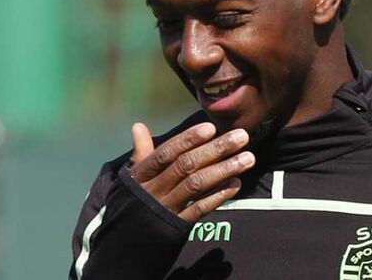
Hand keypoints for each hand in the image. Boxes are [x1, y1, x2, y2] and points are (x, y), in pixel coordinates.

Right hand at [128, 122, 254, 222]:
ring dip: (224, 170)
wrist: (122, 246)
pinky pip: (200, 210)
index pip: (167, 152)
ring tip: (248, 158)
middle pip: (186, 165)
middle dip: (216, 149)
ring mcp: (165, 208)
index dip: (188, 139)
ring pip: (196, 185)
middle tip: (242, 136)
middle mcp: (153, 190)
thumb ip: (141, 152)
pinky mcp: (176, 226)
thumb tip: (138, 125)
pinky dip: (218, 196)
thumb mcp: (131, 178)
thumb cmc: (132, 203)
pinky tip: (236, 184)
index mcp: (142, 174)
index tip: (211, 128)